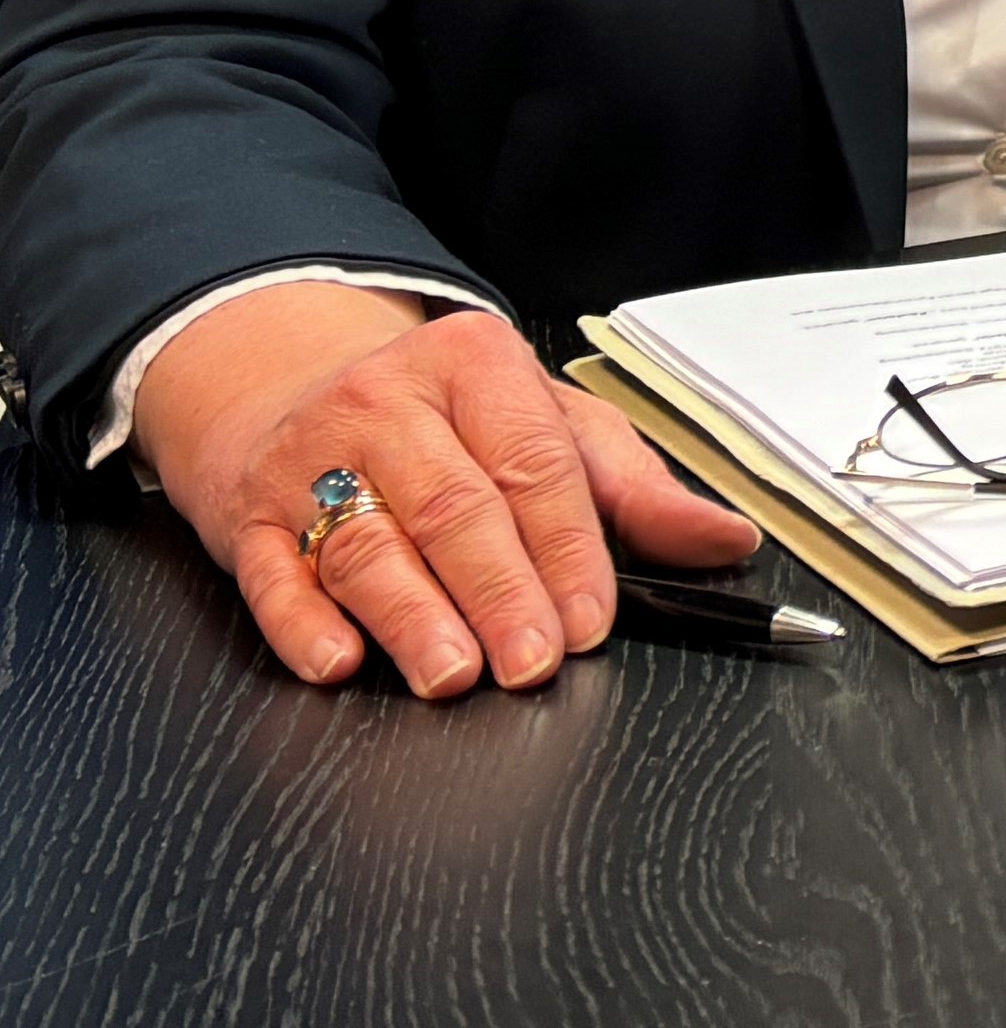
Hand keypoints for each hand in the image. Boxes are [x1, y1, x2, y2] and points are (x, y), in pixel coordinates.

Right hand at [131, 283, 761, 696]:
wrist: (290, 386)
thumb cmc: (446, 419)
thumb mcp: (551, 424)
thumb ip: (637, 489)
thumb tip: (727, 539)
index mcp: (476, 364)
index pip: (534, 462)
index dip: (567, 547)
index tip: (591, 617)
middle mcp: (387, 404)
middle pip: (453, 506)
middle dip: (500, 590)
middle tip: (534, 659)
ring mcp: (308, 460)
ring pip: (365, 543)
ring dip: (412, 616)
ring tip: (454, 673)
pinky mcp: (245, 517)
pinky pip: (271, 575)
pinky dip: (304, 623)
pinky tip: (339, 660)